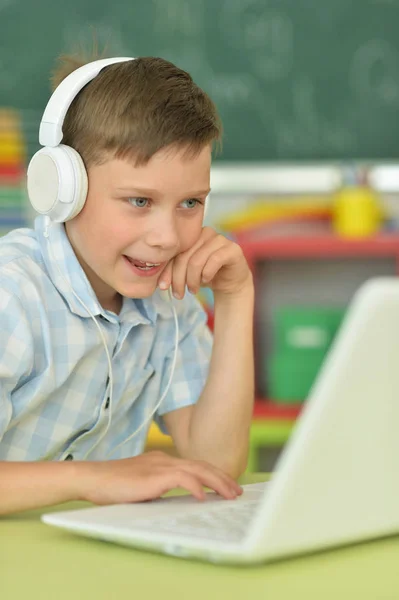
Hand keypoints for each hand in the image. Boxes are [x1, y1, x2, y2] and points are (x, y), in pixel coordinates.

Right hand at [76, 451, 242, 504]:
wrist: (93, 478)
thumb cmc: (113, 484)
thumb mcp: (142, 484)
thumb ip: (159, 487)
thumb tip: (177, 497)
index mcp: (162, 460)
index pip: (194, 465)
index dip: (213, 474)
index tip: (227, 485)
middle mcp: (164, 459)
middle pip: (201, 465)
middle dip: (222, 478)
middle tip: (237, 491)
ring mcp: (159, 466)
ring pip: (197, 470)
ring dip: (216, 482)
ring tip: (230, 494)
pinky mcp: (153, 476)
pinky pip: (181, 479)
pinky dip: (195, 486)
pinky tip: (203, 496)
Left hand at [159, 227, 251, 298]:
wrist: (230, 282)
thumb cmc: (206, 275)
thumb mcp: (186, 273)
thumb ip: (173, 271)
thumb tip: (160, 284)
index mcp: (191, 235)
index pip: (174, 252)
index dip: (167, 270)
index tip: (163, 287)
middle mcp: (205, 233)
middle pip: (184, 256)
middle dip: (179, 279)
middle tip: (179, 294)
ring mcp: (220, 239)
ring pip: (197, 260)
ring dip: (192, 280)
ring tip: (192, 290)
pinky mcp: (232, 249)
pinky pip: (214, 260)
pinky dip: (207, 274)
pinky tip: (206, 281)